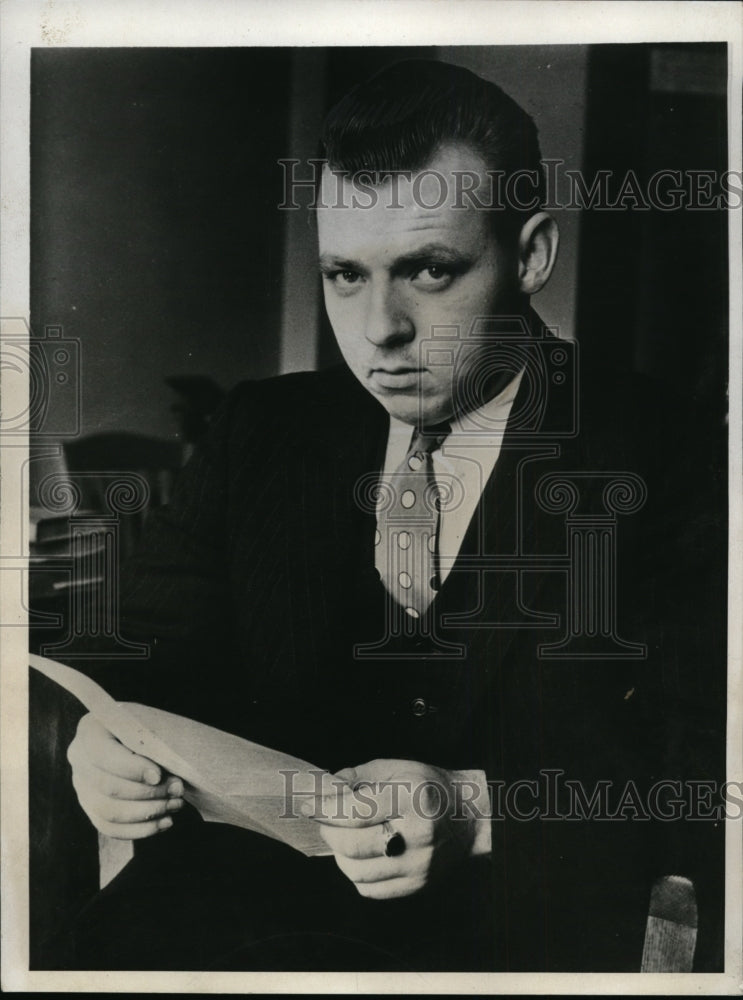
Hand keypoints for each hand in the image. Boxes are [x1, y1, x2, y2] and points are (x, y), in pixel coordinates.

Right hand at [67, 713, 183, 839]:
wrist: (141, 737)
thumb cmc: (150, 727)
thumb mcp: (152, 725)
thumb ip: (155, 745)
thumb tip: (165, 780)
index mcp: (91, 729)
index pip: (103, 755)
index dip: (131, 769)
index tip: (158, 776)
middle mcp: (79, 759)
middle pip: (107, 787)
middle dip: (148, 793)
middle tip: (177, 789)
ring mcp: (82, 786)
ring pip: (108, 812)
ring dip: (147, 813)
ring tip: (175, 804)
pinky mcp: (91, 808)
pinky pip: (110, 828)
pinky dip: (140, 829)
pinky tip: (165, 822)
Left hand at [304, 758, 478, 898]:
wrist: (468, 817)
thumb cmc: (430, 787)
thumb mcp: (398, 768)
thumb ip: (358, 776)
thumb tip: (325, 791)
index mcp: (414, 798)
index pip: (356, 811)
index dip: (326, 809)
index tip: (308, 805)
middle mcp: (418, 834)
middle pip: (352, 844)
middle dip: (328, 831)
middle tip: (326, 821)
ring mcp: (418, 865)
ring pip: (355, 871)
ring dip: (339, 853)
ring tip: (343, 837)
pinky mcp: (417, 885)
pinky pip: (369, 890)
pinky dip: (356, 873)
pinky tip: (361, 855)